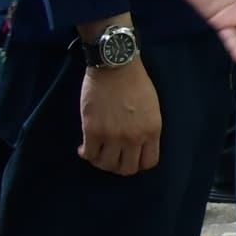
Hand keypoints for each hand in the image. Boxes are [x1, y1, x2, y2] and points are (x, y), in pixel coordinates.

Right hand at [76, 51, 162, 174]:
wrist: (115, 67)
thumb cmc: (136, 82)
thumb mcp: (152, 108)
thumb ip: (146, 128)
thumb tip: (138, 145)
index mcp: (152, 131)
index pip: (149, 162)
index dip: (139, 163)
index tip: (130, 158)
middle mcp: (134, 138)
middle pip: (127, 169)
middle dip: (119, 166)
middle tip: (112, 158)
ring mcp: (112, 136)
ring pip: (106, 165)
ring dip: (101, 162)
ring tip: (97, 153)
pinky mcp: (92, 131)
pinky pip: (89, 154)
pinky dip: (85, 154)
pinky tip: (83, 148)